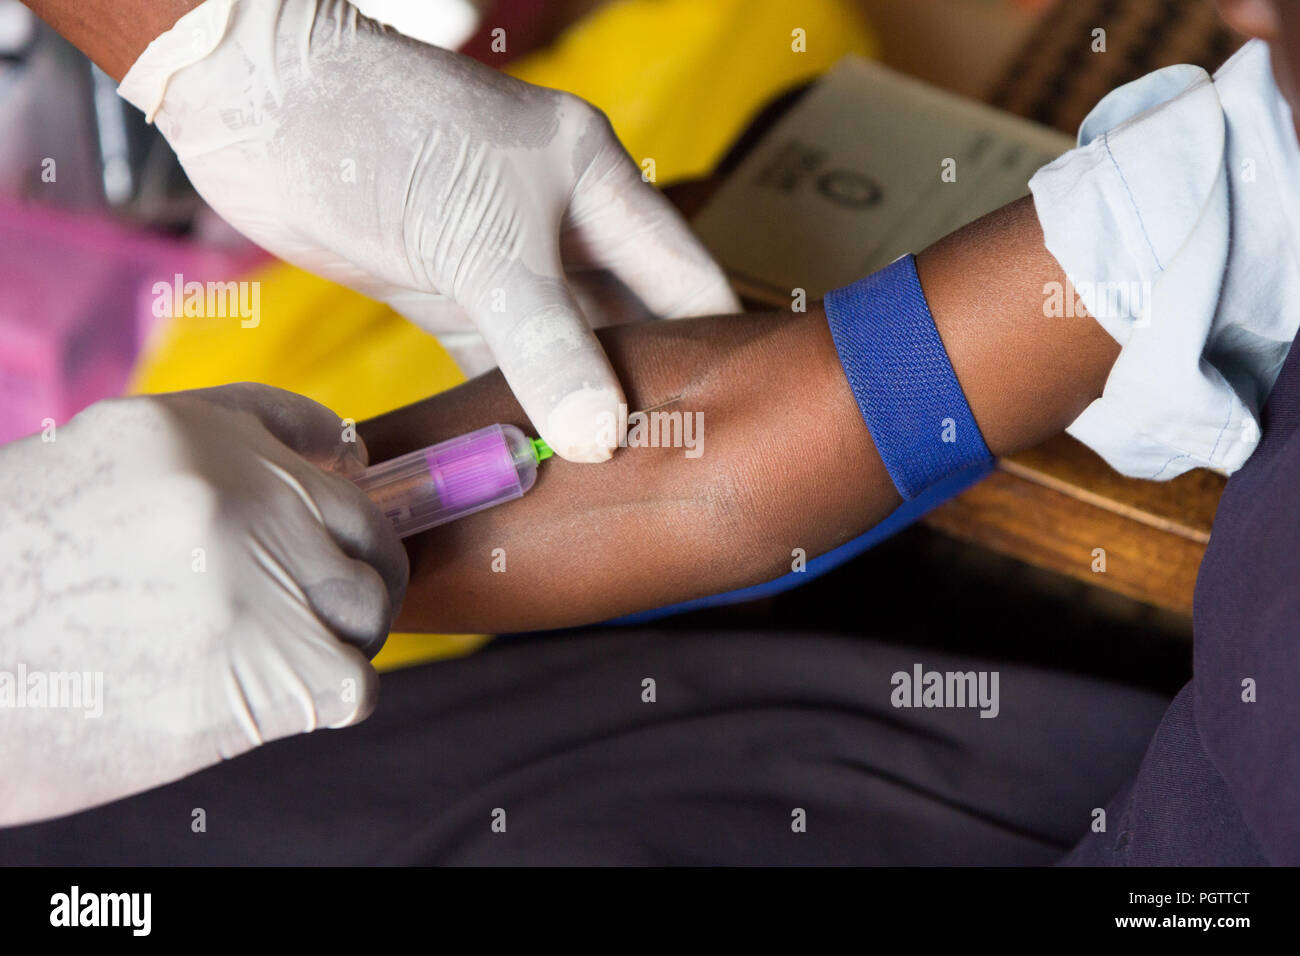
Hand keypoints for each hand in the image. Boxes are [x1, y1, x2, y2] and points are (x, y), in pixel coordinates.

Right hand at [0, 384, 407, 824]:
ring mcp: (258, 572)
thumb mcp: (73, 487)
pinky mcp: (272, 666)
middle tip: (306, 611)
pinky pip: (350, 681)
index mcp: (178, 431)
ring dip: (333, 636)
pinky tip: (266, 703)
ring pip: (365, 601)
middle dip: (341, 567)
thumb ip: (176, 479)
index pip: (301, 428)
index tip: (337, 498)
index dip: (329, 472)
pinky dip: (320, 699)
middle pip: (357, 521)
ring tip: (266, 662)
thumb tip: (287, 490)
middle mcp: (233, 488)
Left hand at [117, 0, 739, 460]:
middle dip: (646, 393)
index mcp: (598, 185)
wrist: (257, 101)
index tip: (733, 426)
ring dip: (577, 410)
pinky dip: (511, 408)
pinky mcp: (447, 291)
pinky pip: (498, 363)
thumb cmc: (383, 135)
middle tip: (671, 479)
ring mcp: (503, 262)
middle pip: (630, 324)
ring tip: (609, 489)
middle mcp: (563, 225)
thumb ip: (544, 341)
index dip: (715, 348)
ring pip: (563, 351)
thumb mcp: (481, 240)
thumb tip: (601, 439)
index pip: (687, 279)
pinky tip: (529, 459)